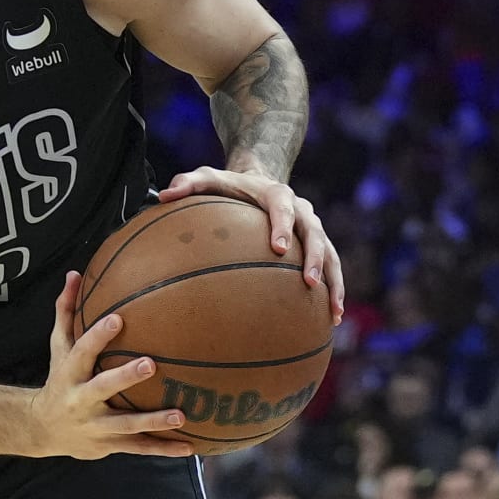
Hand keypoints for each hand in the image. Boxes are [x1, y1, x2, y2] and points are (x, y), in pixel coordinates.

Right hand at [24, 273, 194, 460]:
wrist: (42, 429)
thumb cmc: (59, 379)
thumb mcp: (58, 347)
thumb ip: (66, 311)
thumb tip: (74, 273)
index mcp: (70, 373)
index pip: (83, 351)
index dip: (98, 335)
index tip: (118, 317)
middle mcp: (81, 400)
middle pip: (103, 388)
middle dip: (126, 378)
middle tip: (152, 364)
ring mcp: (96, 426)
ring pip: (126, 425)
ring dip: (153, 421)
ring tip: (182, 415)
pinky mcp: (110, 444)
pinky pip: (139, 448)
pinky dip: (163, 449)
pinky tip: (189, 447)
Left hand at [158, 168, 343, 319]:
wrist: (261, 179)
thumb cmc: (230, 186)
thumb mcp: (208, 178)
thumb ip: (187, 184)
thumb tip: (164, 196)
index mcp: (277, 194)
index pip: (282, 208)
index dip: (282, 227)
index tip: (278, 248)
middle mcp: (302, 210)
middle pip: (315, 233)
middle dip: (315, 258)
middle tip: (309, 283)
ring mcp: (314, 228)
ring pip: (331, 255)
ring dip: (334, 282)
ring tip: (332, 312)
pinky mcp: (319, 244)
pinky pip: (332, 268)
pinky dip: (334, 290)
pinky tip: (331, 319)